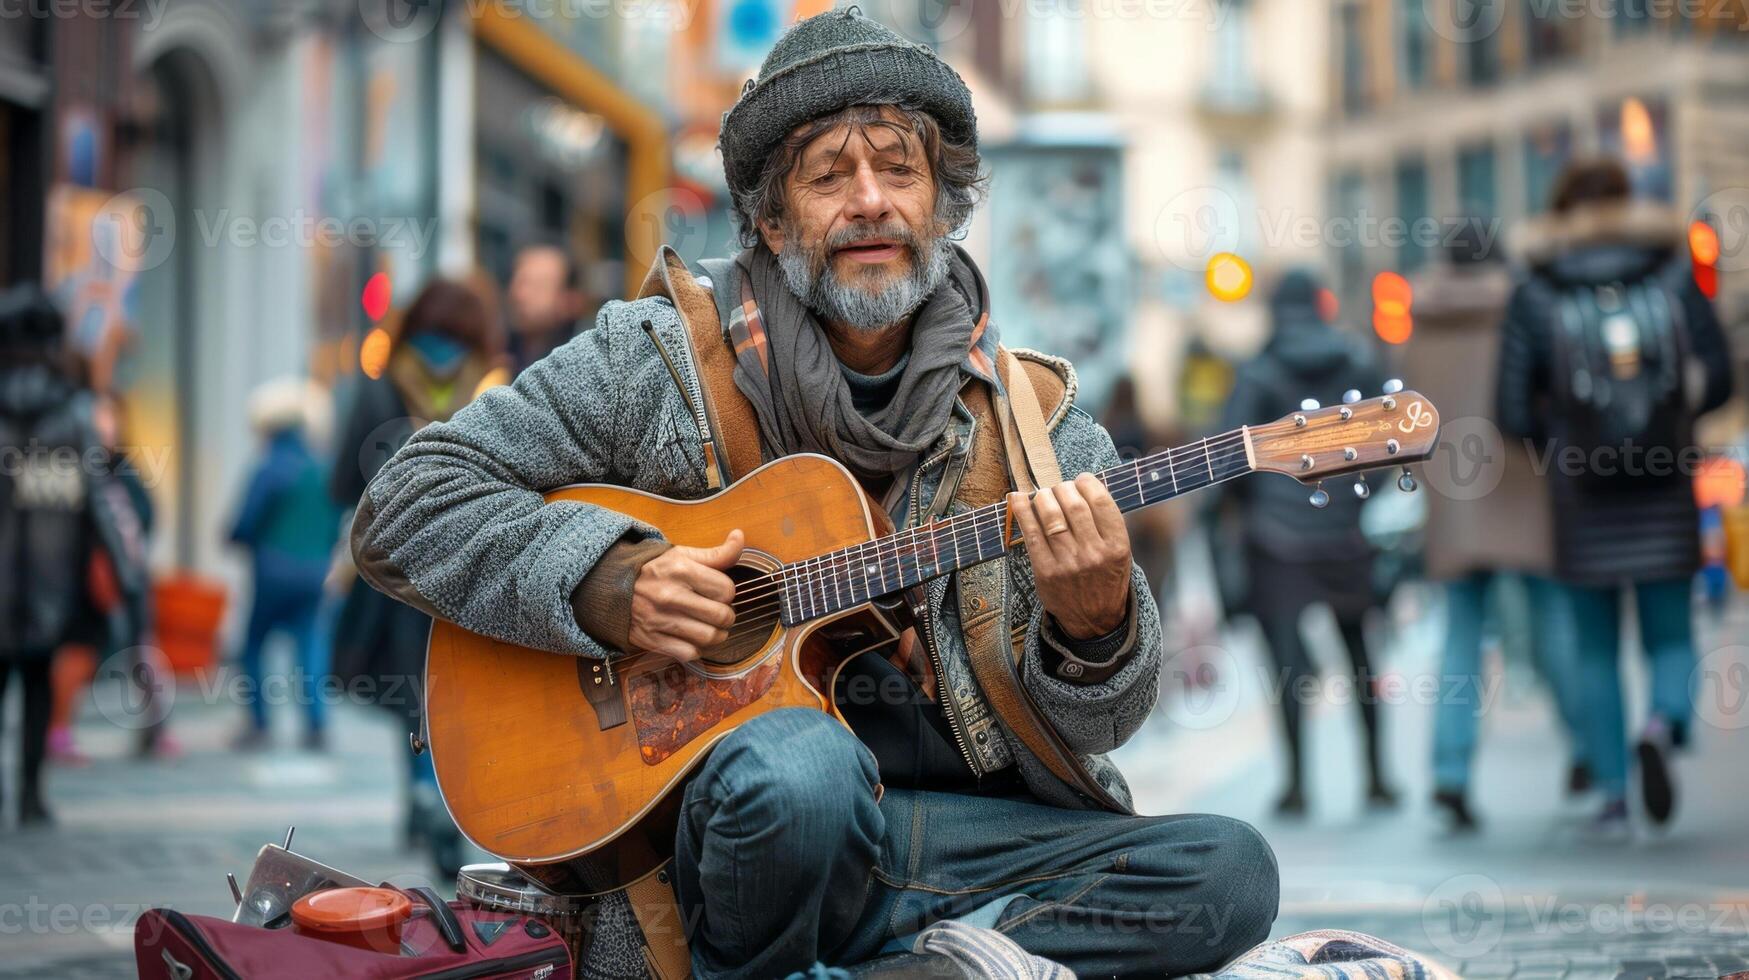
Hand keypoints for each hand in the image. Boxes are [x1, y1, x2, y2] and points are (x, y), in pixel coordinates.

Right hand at [627, 529, 743, 661]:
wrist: (611, 587)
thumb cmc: (654, 570)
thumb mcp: (682, 555)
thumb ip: (715, 552)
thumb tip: (739, 537)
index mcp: (681, 570)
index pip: (726, 590)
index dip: (727, 593)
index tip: (718, 593)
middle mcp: (670, 596)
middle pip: (721, 616)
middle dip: (726, 616)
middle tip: (718, 612)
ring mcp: (660, 620)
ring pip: (709, 638)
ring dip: (716, 635)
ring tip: (710, 627)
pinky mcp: (652, 640)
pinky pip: (689, 653)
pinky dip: (696, 649)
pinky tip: (692, 638)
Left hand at [1008, 474, 1130, 638]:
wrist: (1095, 620)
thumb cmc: (1106, 579)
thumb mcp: (1120, 553)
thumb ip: (1105, 523)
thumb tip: (1080, 487)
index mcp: (1117, 546)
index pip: (1101, 501)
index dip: (1088, 483)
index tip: (1081, 480)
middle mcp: (1094, 554)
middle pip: (1073, 505)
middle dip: (1063, 488)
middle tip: (1060, 489)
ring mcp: (1068, 563)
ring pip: (1051, 516)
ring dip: (1043, 497)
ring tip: (1043, 495)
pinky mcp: (1045, 571)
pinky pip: (1030, 533)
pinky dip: (1021, 511)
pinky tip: (1018, 498)